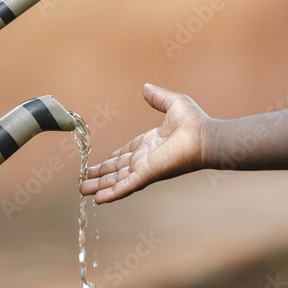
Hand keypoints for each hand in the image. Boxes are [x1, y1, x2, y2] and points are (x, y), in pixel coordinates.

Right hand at [80, 83, 211, 203]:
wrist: (204, 137)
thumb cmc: (195, 123)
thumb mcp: (173, 104)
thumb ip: (157, 98)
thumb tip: (146, 87)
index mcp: (149, 144)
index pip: (126, 154)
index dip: (113, 159)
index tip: (102, 162)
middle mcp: (144, 158)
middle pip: (117, 169)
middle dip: (100, 176)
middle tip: (85, 181)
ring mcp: (144, 168)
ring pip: (116, 180)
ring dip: (100, 186)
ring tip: (83, 190)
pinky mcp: (146, 175)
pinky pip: (124, 186)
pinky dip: (111, 193)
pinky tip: (98, 200)